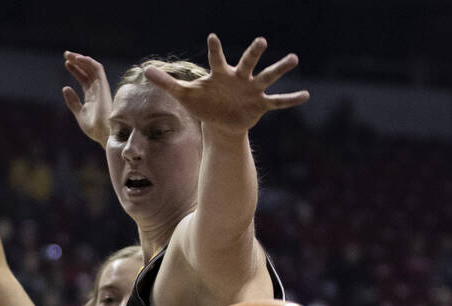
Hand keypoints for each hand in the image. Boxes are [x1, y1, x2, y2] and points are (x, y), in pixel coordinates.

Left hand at [62, 51, 111, 144]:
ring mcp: (101, 87)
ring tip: (69, 55)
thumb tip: (65, 87)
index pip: (84, 78)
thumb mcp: (79, 113)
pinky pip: (97, 69)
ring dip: (81, 59)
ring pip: (92, 67)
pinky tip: (78, 59)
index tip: (66, 63)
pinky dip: (88, 62)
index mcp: (92, 96)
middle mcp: (97, 89)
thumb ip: (73, 102)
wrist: (104, 133)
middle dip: (77, 62)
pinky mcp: (104, 85)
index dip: (76, 70)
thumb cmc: (94, 128)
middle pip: (87, 71)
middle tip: (66, 54)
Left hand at [144, 35, 307, 137]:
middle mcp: (239, 78)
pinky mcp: (260, 104)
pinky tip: (306, 95)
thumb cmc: (203, 104)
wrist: (219, 122)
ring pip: (267, 77)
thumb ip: (167, 82)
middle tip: (261, 41)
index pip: (215, 59)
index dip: (214, 50)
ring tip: (294, 58)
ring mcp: (251, 90)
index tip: (212, 38)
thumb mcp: (184, 95)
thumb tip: (145, 69)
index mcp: (220, 74)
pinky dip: (291, 99)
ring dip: (279, 69)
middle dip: (253, 53)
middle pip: (247, 62)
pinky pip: (278, 102)